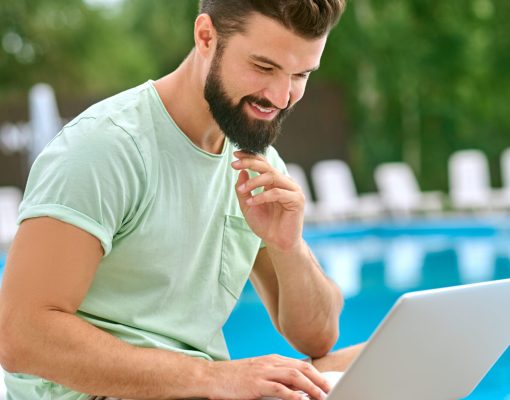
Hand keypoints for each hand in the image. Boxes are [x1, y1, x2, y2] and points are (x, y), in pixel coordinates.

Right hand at [209, 354, 329, 399]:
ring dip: (310, 387)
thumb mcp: (259, 372)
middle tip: (329, 390)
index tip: (326, 383)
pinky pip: (278, 389)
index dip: (316, 374)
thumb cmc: (235, 377)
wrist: (213, 376)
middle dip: (318, 379)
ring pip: (293, 376)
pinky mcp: (256, 384)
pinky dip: (291, 395)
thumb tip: (296, 388)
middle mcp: (270, 362)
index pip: (300, 364)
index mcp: (272, 359)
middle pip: (301, 368)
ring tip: (321, 396)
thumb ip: (276, 377)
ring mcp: (263, 372)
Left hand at [231, 151, 304, 251]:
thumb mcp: (247, 206)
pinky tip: (251, 202)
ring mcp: (293, 190)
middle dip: (250, 163)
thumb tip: (241, 171)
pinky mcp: (297, 200)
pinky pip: (277, 193)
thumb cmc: (265, 225)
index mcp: (275, 182)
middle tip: (235, 164)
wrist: (277, 243)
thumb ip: (243, 189)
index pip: (263, 164)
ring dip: (254, 182)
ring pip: (272, 177)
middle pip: (267, 166)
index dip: (250, 157)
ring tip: (243, 190)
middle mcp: (285, 183)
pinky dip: (262, 196)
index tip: (235, 154)